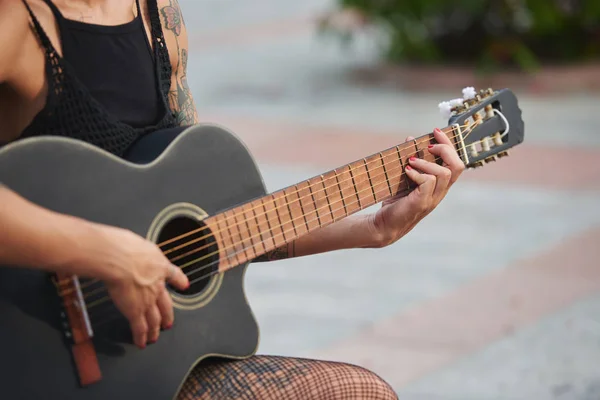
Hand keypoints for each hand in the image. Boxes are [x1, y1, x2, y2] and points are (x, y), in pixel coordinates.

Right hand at [98, 226, 188, 348]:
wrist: (118, 257)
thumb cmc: (123, 246)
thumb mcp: (139, 243)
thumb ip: (140, 250)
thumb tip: (134, 247)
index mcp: (159, 266)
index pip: (173, 274)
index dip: (179, 281)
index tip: (184, 285)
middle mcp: (157, 284)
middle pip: (166, 304)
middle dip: (168, 315)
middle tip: (169, 322)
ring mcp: (147, 299)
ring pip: (154, 319)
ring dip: (155, 330)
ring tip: (155, 337)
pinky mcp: (135, 311)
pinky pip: (140, 328)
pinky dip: (141, 337)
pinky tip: (142, 343)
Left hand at [369, 127, 464, 245]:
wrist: (382, 225)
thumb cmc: (394, 202)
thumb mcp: (404, 177)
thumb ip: (411, 160)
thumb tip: (410, 138)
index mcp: (439, 185)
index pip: (455, 162)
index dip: (449, 144)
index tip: (435, 131)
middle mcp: (440, 192)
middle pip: (457, 167)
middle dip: (445, 149)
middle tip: (428, 145)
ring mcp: (432, 199)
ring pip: (444, 174)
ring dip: (427, 162)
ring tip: (411, 161)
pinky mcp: (421, 203)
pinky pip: (428, 182)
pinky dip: (417, 173)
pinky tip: (406, 172)